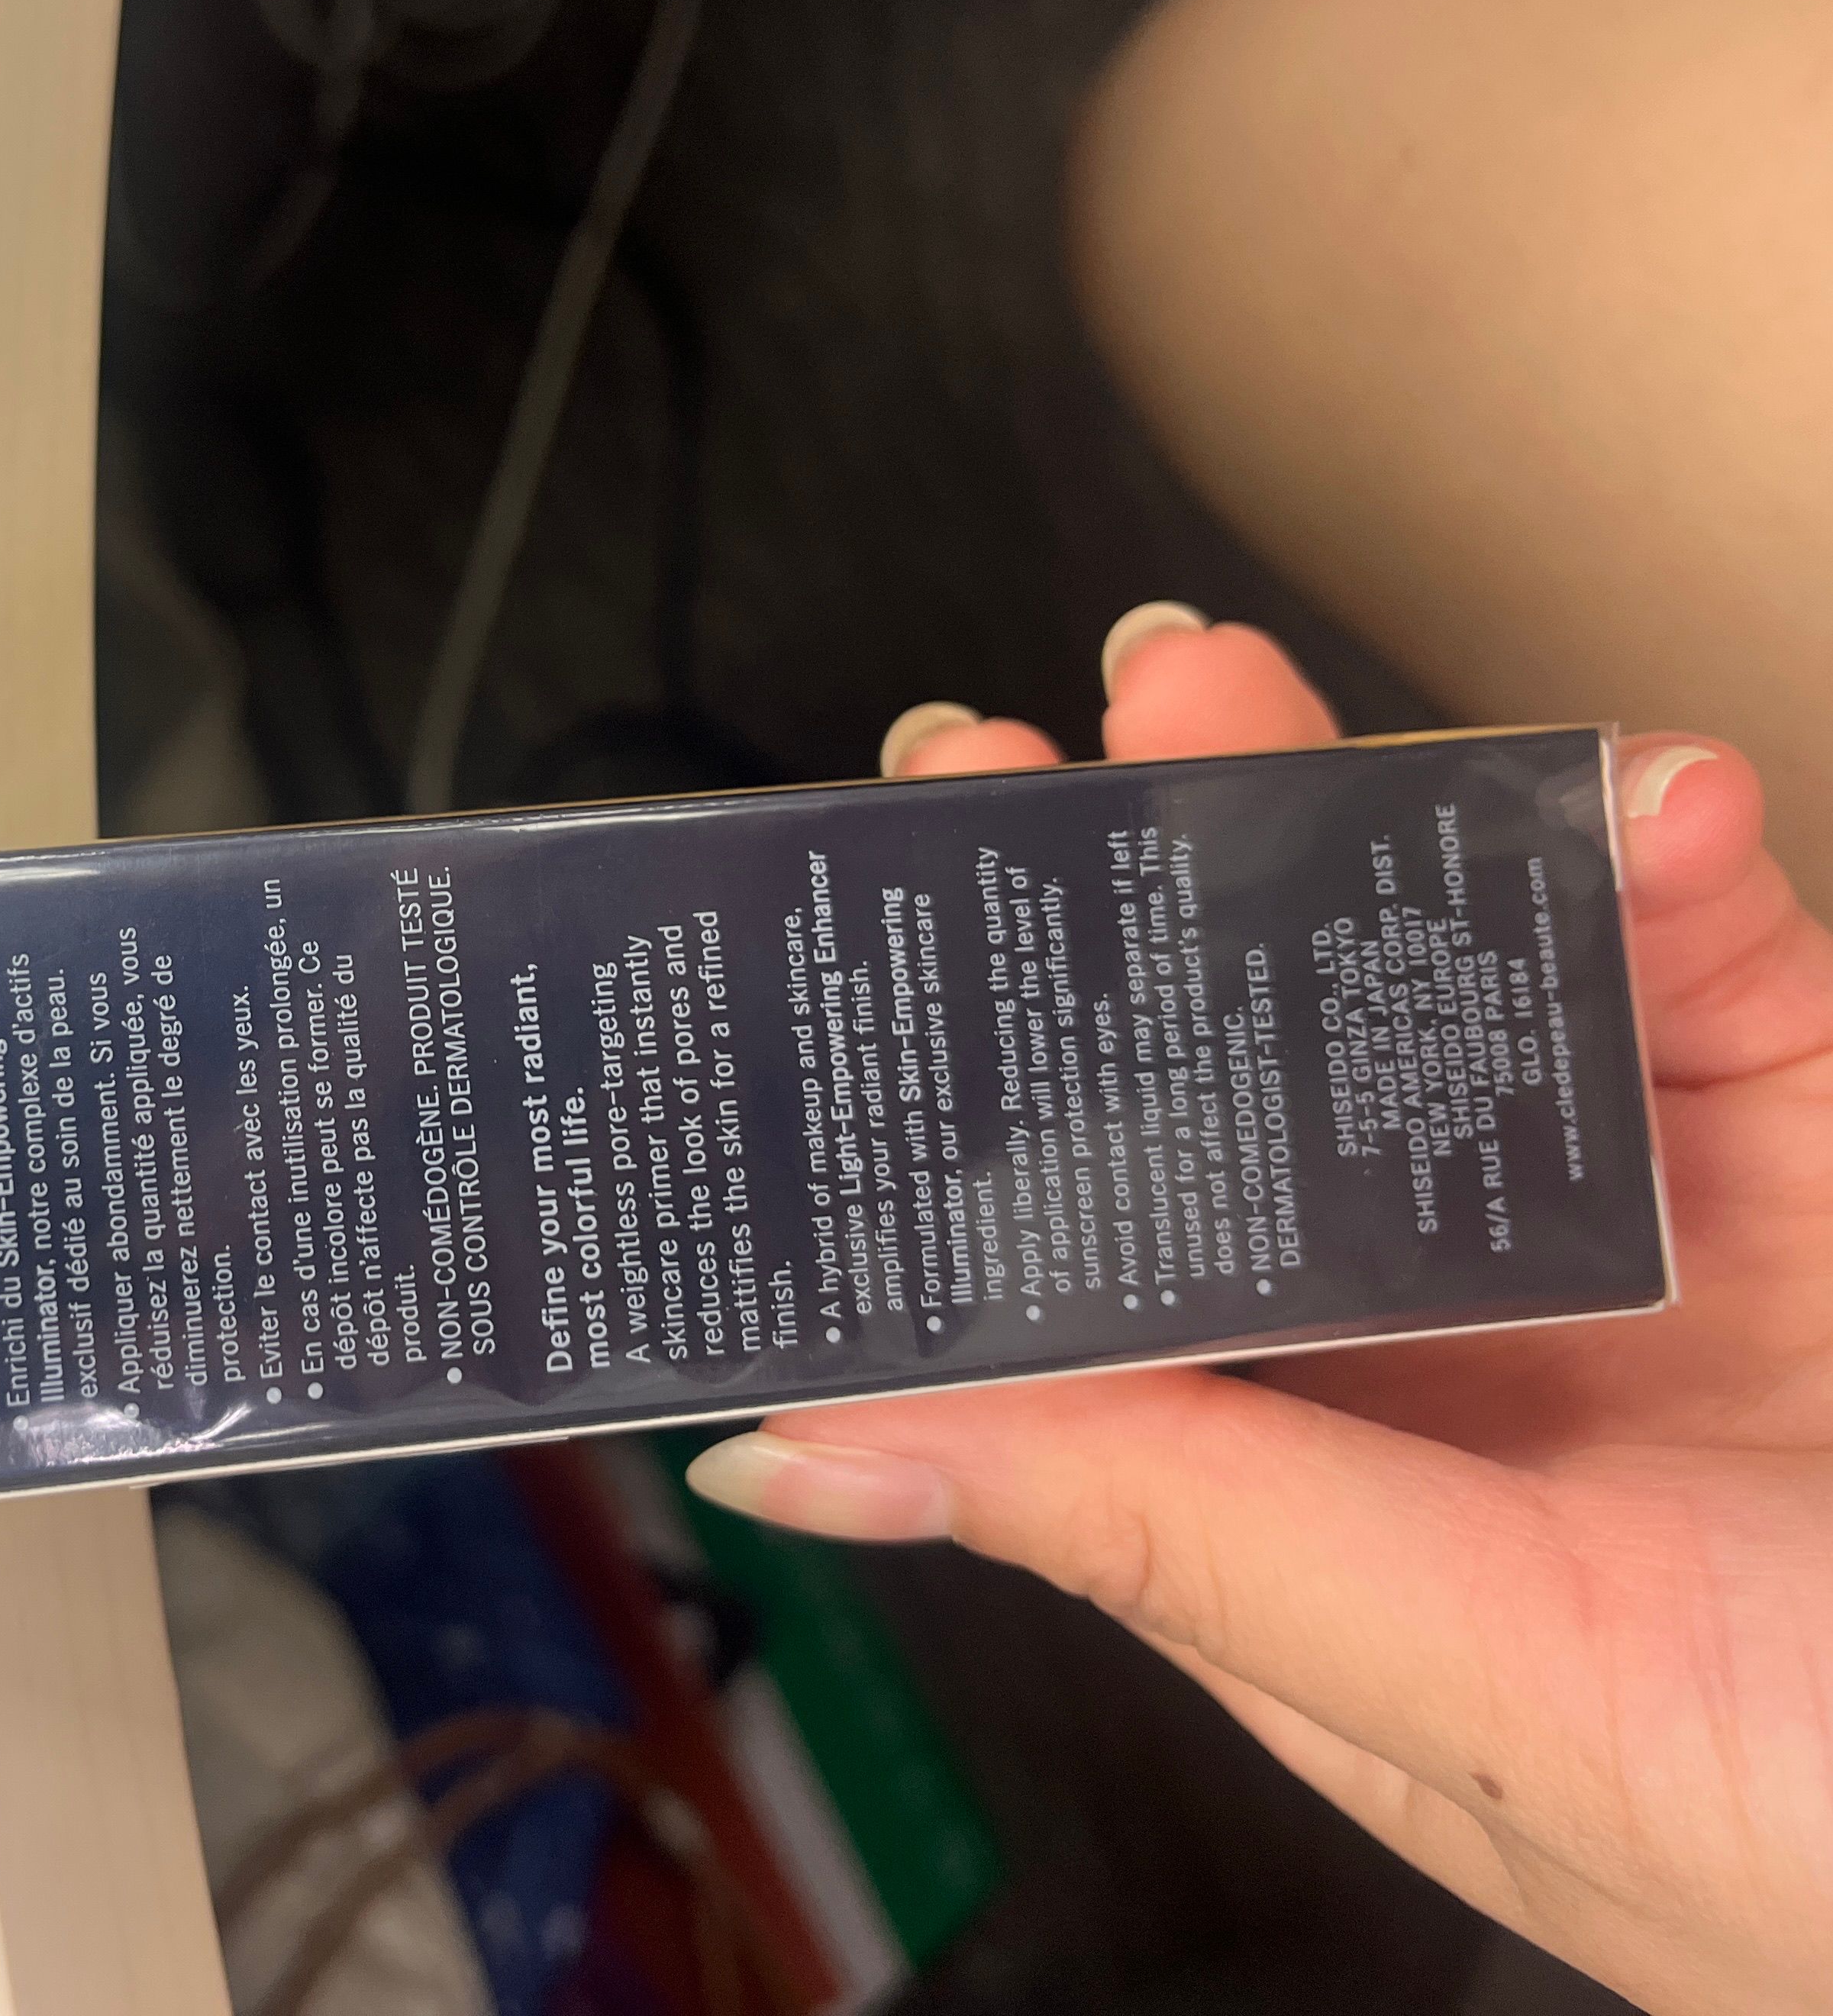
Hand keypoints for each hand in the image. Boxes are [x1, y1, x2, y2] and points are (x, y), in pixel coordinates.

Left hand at [685, 605, 1832, 2013]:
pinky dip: (1658, 855)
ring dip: (1331, 820)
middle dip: (1108, 910)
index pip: (1078, 1268)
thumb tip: (800, 1450)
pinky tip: (1624, 797)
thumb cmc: (1830, 1835)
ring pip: (1433, 973)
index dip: (959, 1110)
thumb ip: (1163, 1535)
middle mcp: (1435, 1344)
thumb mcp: (1480, 1689)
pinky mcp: (1803, 1127)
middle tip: (992, 753)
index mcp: (1299, 1496)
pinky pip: (1709, 956)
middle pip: (1228, 1081)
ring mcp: (1623, 1223)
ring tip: (1211, 695)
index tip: (855, 954)